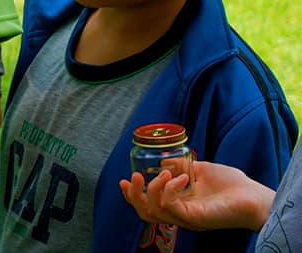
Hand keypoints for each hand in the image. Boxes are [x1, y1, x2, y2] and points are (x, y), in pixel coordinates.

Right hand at [119, 160, 274, 232]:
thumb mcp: (200, 169)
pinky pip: (170, 206)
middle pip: (144, 213)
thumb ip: (180, 167)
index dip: (132, 195)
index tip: (124, 179)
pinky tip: (182, 178)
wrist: (255, 197)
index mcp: (179, 205)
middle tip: (132, 177)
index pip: (148, 206)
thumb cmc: (232, 186)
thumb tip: (162, 160)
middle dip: (133, 195)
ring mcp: (186, 218)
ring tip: (166, 174)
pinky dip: (170, 188)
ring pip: (153, 210)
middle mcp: (179, 214)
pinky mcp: (194, 218)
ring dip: (153, 188)